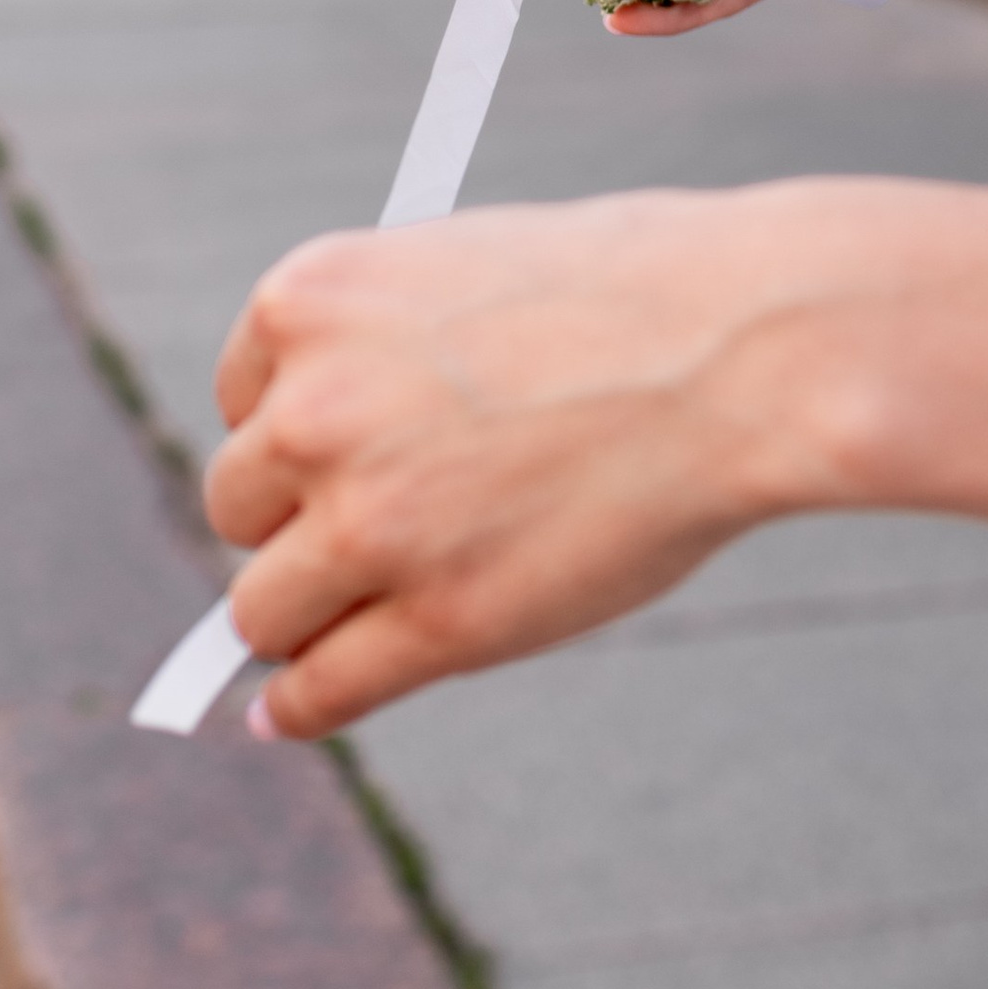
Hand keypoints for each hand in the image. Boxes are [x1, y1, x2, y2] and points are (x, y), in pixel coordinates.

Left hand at [207, 188, 838, 734]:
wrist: (748, 349)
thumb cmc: (636, 298)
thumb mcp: (464, 273)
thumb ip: (382, 350)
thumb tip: (322, 439)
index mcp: (310, 303)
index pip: (241, 401)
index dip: (290, 438)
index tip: (324, 464)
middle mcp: (311, 413)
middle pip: (238, 507)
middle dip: (293, 523)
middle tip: (367, 532)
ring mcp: (369, 524)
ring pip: (265, 610)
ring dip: (299, 618)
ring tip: (346, 619)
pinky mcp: (440, 621)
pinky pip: (325, 687)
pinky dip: (300, 709)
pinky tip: (286, 715)